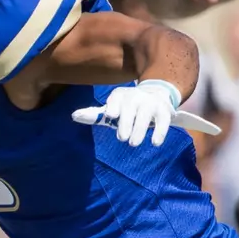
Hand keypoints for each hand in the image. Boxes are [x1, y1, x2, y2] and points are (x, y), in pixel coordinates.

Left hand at [73, 80, 220, 146]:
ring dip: (140, 129)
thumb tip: (74, 116)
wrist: (156, 94)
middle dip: (126, 122)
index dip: (114, 106)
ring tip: (133, 143)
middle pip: (131, 108)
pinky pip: (163, 122)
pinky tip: (155, 143)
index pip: (116, 98)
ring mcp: (151, 104)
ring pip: (145, 116)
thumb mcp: (111, 109)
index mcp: (121, 95)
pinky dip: (160, 132)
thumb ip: (94, 114)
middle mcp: (136, 97)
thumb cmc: (127, 108)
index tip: (110, 116)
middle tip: (121, 138)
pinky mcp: (164, 112)